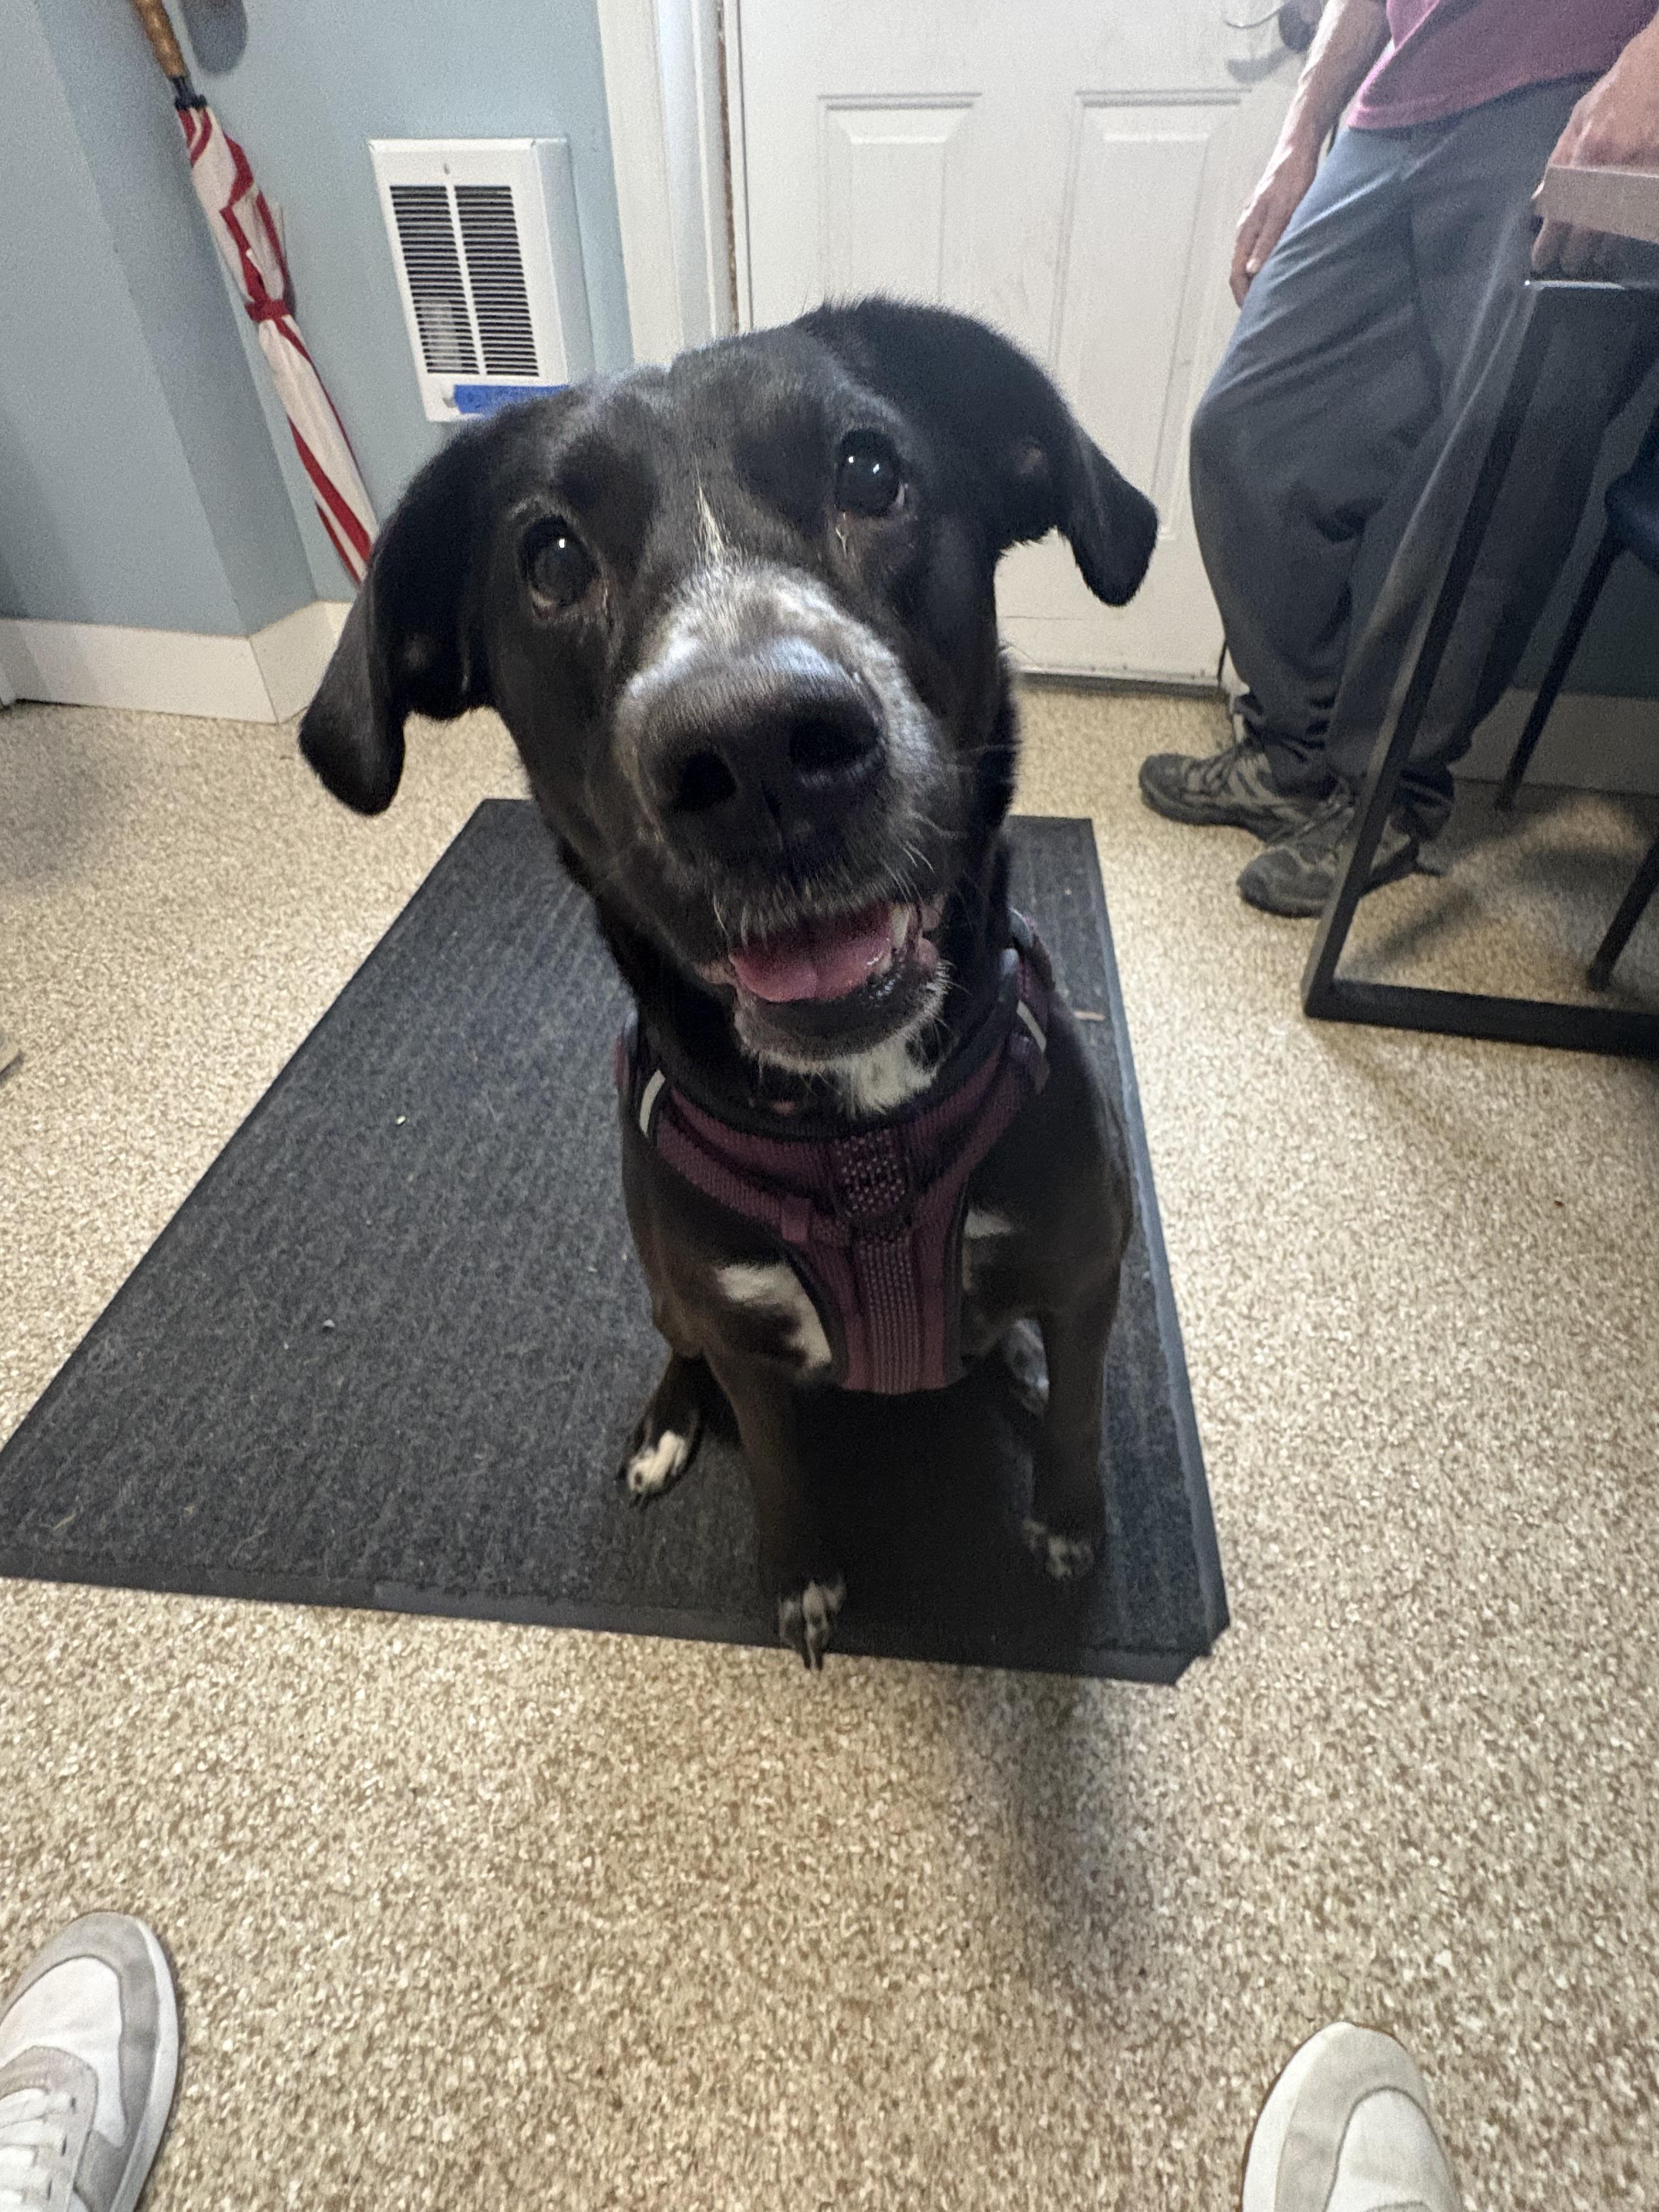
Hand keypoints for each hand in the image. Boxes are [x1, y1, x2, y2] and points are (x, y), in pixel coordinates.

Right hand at [1231, 134, 1320, 304]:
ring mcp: (1254, 224)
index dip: (1242, 297)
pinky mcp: (1265, 218)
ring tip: (1269, 295)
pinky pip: (1258, 249)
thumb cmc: (1291, 177)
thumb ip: (1268, 241)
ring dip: (1256, 279)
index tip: (1252, 314)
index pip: (1236, 274)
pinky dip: (1264, 264)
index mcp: (1246, 231)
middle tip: (1261, 311)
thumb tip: (1253, 271)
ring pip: (1249, 260)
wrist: (1296, 149)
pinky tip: (1276, 268)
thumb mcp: (1283, 212)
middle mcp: (1246, 229)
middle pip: (1240, 270)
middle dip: (1247, 292)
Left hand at [1533, 20, 1658, 275]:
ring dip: (1606, 246)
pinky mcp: (1657, 174)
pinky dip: (1632, 228)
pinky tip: (1624, 234)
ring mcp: (1645, 171)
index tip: (1542, 260)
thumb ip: (1559, 160)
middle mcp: (1617, 166)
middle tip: (1572, 262)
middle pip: (1591, 229)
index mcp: (1589, 152)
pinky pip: (1643, 213)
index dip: (1550, 243)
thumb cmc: (1616, 92)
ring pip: (1621, 228)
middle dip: (1578, 252)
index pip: (1562, 212)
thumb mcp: (1578, 119)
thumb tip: (1541, 201)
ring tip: (1597, 253)